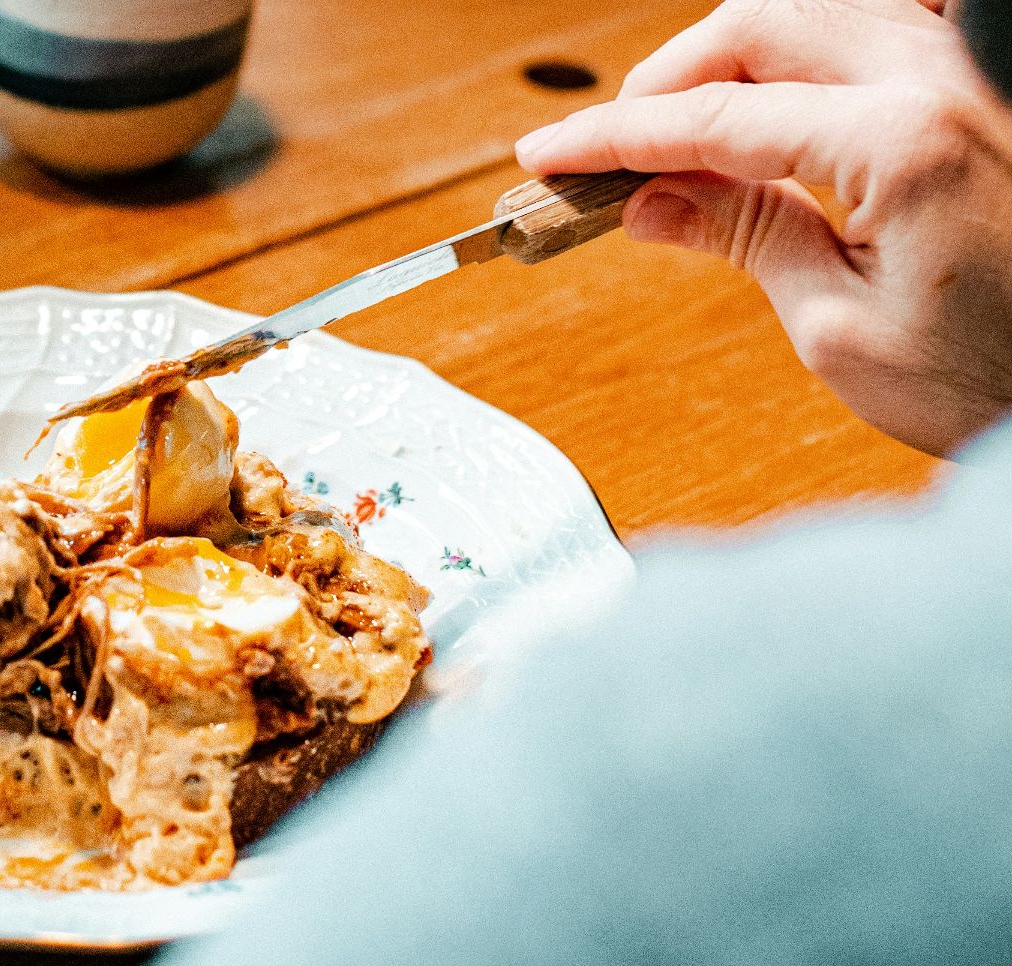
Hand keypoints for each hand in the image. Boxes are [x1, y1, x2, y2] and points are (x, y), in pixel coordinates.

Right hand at [516, 0, 1011, 457]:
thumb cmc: (991, 378)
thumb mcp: (837, 327)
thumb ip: (743, 237)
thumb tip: (650, 201)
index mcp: (899, 141)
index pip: (716, 117)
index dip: (615, 137)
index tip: (548, 157)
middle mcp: (939, 82)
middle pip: (761, 23)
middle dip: (668, 77)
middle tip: (609, 149)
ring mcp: (965, 78)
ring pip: (814, 12)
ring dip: (729, 59)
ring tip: (677, 137)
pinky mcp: (975, 96)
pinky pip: (868, 33)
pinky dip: (797, 58)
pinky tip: (764, 113)